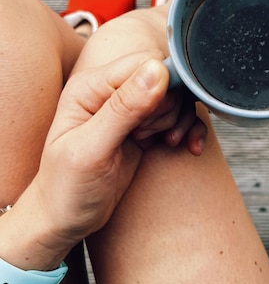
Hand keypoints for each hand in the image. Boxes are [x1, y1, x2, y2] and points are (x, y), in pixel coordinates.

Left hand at [26, 51, 204, 253]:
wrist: (64, 219)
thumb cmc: (67, 189)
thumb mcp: (92, 150)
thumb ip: (123, 108)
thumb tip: (158, 70)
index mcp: (91, 87)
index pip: (144, 63)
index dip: (161, 89)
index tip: (151, 124)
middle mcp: (109, 93)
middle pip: (164, 78)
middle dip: (170, 108)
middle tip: (151, 137)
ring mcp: (128, 110)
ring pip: (175, 97)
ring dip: (180, 121)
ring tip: (166, 144)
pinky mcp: (143, 128)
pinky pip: (177, 117)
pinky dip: (188, 130)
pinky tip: (187, 147)